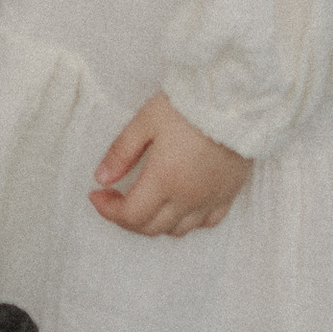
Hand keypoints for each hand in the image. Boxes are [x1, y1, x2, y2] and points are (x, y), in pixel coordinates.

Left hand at [89, 90, 251, 237]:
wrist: (236, 101)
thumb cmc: (188, 107)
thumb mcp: (146, 121)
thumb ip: (121, 152)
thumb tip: (101, 178)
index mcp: (164, 180)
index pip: (130, 215)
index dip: (108, 210)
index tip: (96, 195)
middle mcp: (187, 198)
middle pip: (151, 228)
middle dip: (126, 219)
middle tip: (114, 199)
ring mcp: (210, 200)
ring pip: (178, 230)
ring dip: (155, 223)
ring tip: (144, 202)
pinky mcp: (228, 195)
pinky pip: (206, 223)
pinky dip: (188, 222)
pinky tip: (180, 206)